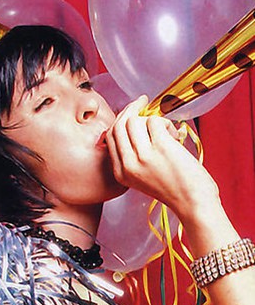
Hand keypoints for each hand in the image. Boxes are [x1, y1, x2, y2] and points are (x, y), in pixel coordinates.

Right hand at [105, 96, 217, 217]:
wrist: (194, 203)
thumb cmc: (174, 190)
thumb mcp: (142, 178)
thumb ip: (133, 156)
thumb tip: (133, 124)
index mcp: (120, 173)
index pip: (110, 137)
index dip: (120, 120)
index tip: (130, 111)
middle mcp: (128, 164)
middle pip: (119, 125)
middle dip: (130, 109)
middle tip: (142, 102)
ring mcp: (143, 155)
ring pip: (135, 120)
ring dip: (151, 118)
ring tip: (166, 130)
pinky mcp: (161, 146)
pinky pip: (155, 121)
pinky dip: (166, 123)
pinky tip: (174, 135)